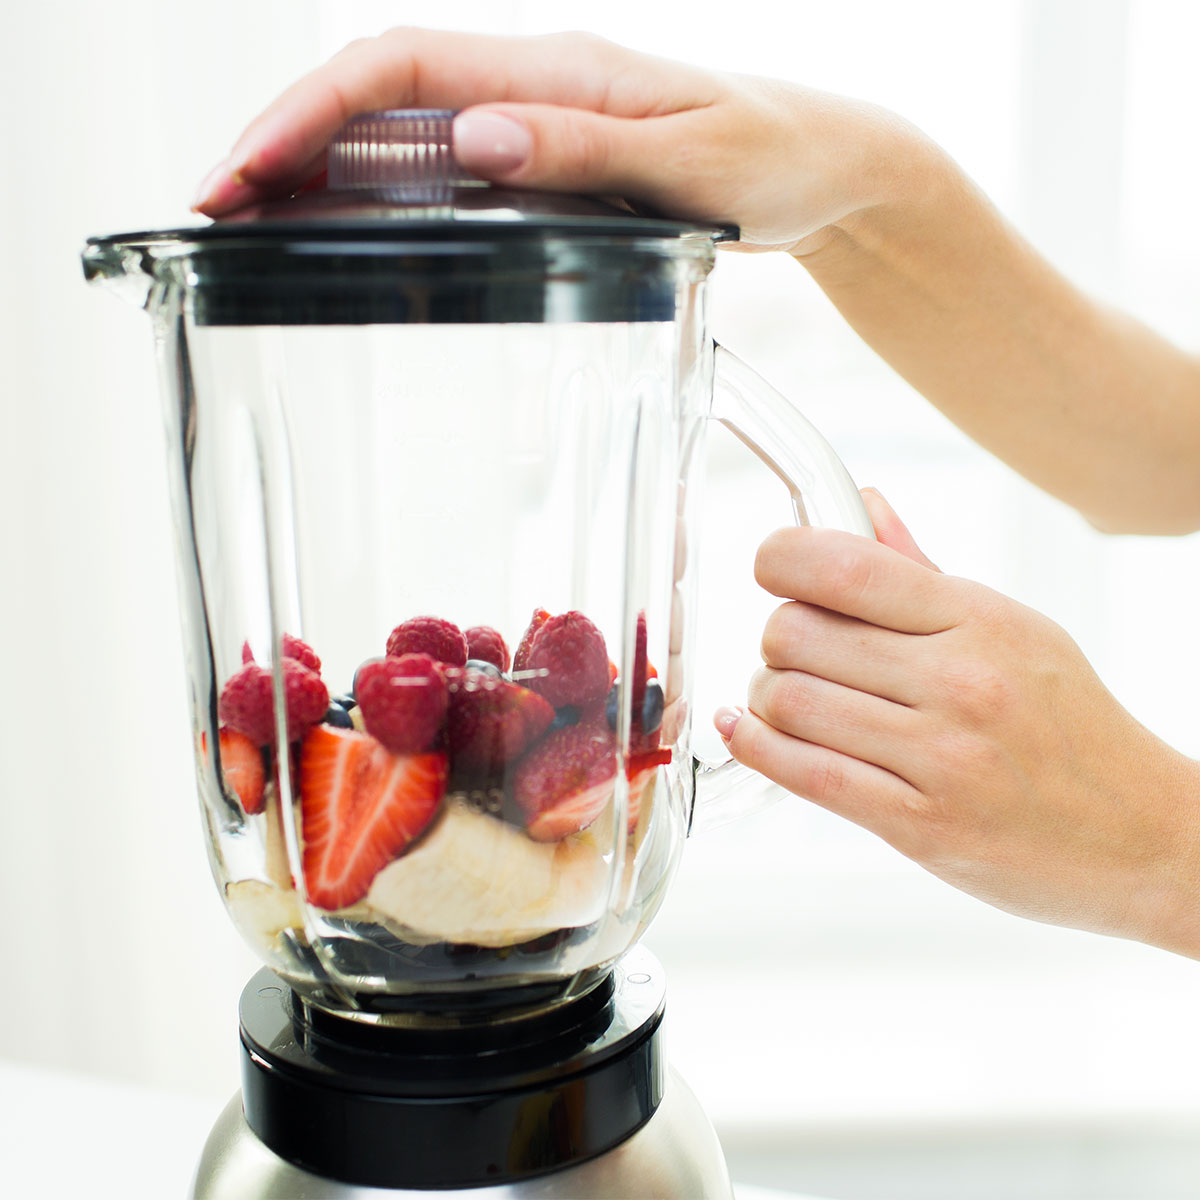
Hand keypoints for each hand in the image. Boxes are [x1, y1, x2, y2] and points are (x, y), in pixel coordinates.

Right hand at [191, 27, 923, 254]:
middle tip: (215, 212)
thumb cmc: (772, 155)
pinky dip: (379, 196)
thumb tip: (469, 141)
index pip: (396, 68)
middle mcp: (527, 87)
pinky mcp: (543, 163)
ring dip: (315, 173)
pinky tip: (344, 233)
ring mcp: (530, 124)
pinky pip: (441, 170)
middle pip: (372, 95)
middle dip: (282, 143)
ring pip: (395, 133)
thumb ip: (582, 149)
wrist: (821, 167)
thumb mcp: (689, 157)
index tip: (243, 172)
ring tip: (251, 228)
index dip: (308, 113)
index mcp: (552, 69)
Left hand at [717, 489, 1199, 956]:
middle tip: (791, 651)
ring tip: (788, 698)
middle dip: (774, 638)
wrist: (1143, 836)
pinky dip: (756, 746)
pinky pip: (805, 773)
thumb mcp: (1014, 629)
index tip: (770, 567)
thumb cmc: (1074, 727)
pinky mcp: (920, 825)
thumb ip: (922, 570)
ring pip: (789, 700)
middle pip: (796, 631)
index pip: (843, 566)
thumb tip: (863, 502)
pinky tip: (746, 729)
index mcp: (979, 618)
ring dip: (765, 696)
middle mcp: (959, 680)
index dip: (780, 559)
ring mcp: (940, 755)